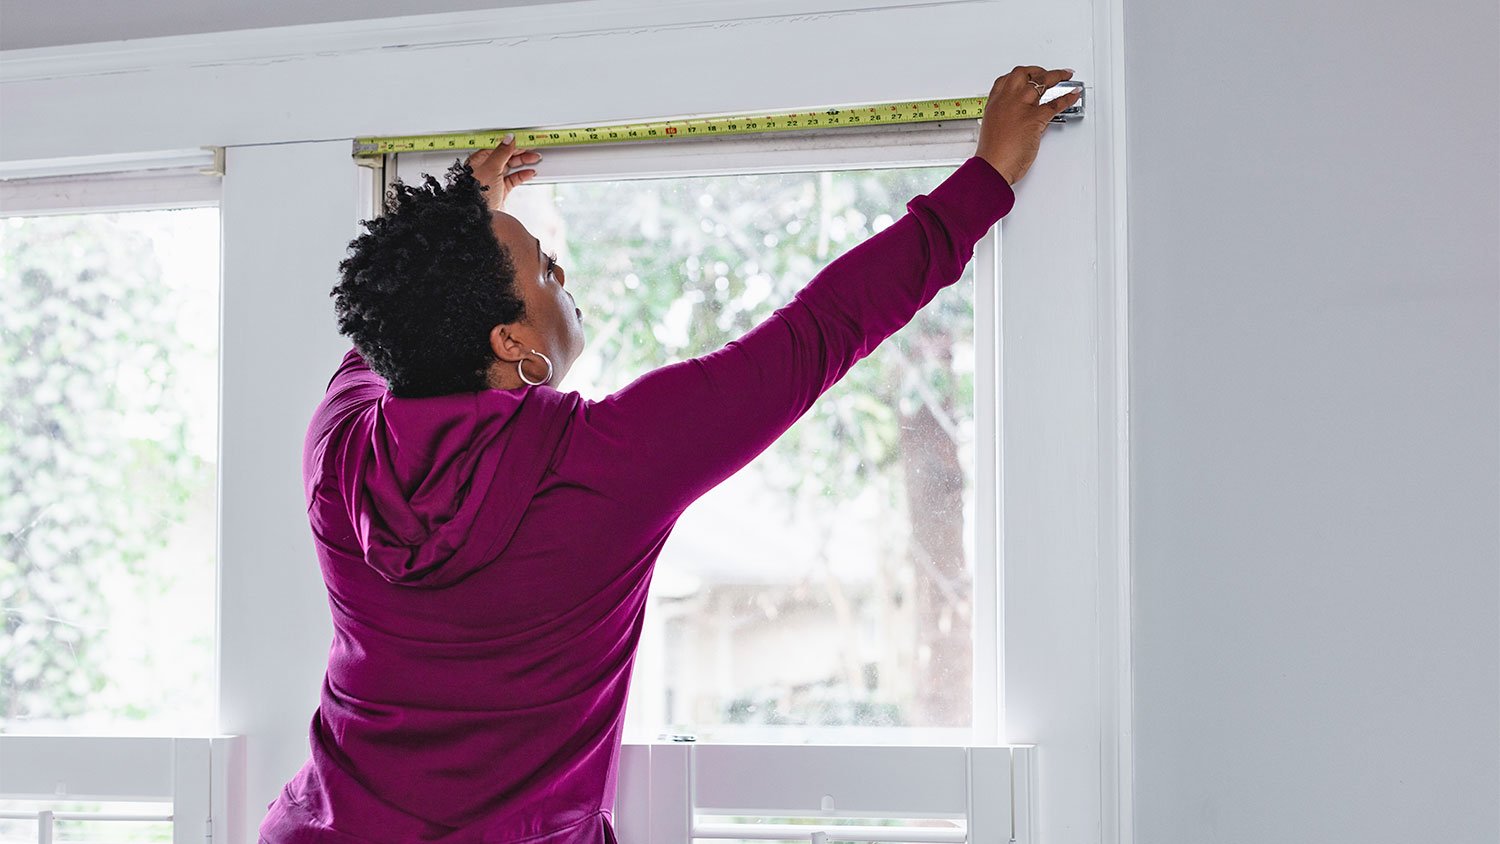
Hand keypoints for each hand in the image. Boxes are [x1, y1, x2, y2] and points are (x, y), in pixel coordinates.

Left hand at [465, 133, 542, 211]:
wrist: (481, 217)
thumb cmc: (477, 194)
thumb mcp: (491, 168)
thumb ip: (502, 152)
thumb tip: (509, 139)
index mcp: (479, 160)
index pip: (498, 146)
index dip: (511, 142)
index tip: (524, 139)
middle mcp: (486, 169)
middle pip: (506, 155)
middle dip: (520, 152)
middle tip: (533, 148)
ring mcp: (494, 180)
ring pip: (511, 166)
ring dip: (523, 162)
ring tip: (535, 158)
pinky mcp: (501, 190)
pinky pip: (514, 179)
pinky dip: (523, 175)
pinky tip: (530, 172)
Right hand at [974, 66, 1080, 185]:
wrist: (992, 166)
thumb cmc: (991, 154)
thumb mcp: (995, 130)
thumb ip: (1010, 120)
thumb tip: (1024, 117)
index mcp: (994, 103)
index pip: (1006, 80)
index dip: (1019, 76)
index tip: (1026, 76)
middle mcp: (1007, 100)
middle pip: (1023, 74)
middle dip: (1036, 71)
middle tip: (1045, 73)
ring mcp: (1021, 106)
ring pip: (1041, 81)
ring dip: (1056, 75)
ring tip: (1064, 75)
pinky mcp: (1035, 118)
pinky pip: (1055, 103)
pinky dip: (1067, 97)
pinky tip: (1073, 94)